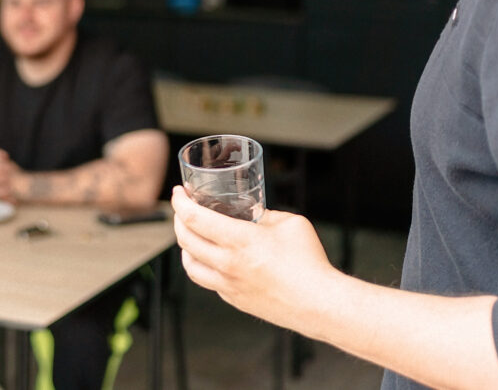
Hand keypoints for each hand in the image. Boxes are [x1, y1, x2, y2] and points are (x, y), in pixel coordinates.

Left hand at [170, 186, 336, 330]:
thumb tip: (252, 213)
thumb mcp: (289, 222)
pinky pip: (208, 282)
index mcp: (239, 240)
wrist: (320, 304)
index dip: (180, 202)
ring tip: (189, 235)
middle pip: (185, 240)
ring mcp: (229, 285)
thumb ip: (265, 215)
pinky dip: (202, 266)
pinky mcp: (235, 300)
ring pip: (190, 265)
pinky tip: (209, 259)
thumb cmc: (309, 262)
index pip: (194, 218)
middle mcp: (228, 264)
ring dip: (184, 247)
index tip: (177, 192)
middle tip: (182, 210)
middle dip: (178, 220)